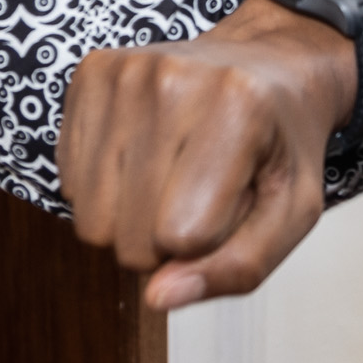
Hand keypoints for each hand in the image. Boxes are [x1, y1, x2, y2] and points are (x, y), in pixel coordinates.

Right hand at [59, 0, 358, 310]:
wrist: (267, 65)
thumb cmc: (281, 144)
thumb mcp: (291, 213)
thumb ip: (238, 267)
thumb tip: (158, 298)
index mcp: (239, 106)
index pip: (184, 238)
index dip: (211, 242)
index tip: (235, 201)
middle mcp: (172, 79)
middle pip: (129, 238)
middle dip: (166, 241)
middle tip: (204, 193)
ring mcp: (124, 71)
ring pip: (92, 220)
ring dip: (132, 219)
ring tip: (176, 176)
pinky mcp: (90, 72)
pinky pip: (72, 184)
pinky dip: (107, 188)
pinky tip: (145, 156)